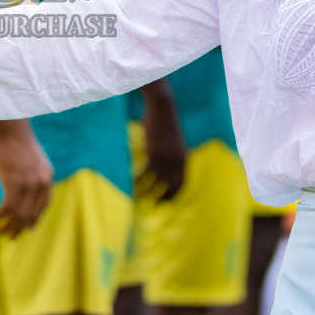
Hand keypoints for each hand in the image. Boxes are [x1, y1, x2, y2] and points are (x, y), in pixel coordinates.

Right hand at [0, 119, 52, 236]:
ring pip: (20, 214)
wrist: (10, 128)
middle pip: (32, 213)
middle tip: (10, 237)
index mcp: (48, 177)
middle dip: (20, 228)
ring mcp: (29, 183)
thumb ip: (34, 174)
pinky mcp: (14, 183)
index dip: (36, 219)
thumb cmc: (16, 141)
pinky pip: (8, 207)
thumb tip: (27, 187)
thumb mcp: (32, 159)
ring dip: (9, 226)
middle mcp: (41, 182)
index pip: (44, 205)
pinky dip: (0, 215)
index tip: (28, 229)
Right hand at [139, 81, 185, 201]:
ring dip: (147, 190)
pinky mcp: (154, 152)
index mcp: (184, 158)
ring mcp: (166, 157)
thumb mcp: (174, 141)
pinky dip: (137, 177)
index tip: (167, 203)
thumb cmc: (165, 122)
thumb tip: (167, 166)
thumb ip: (174, 154)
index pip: (182, 182)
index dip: (175, 194)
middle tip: (153, 206)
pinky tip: (131, 180)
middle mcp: (177, 160)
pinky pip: (145, 171)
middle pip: (170, 185)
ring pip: (155, 180)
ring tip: (139, 197)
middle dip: (162, 198)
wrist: (162, 107)